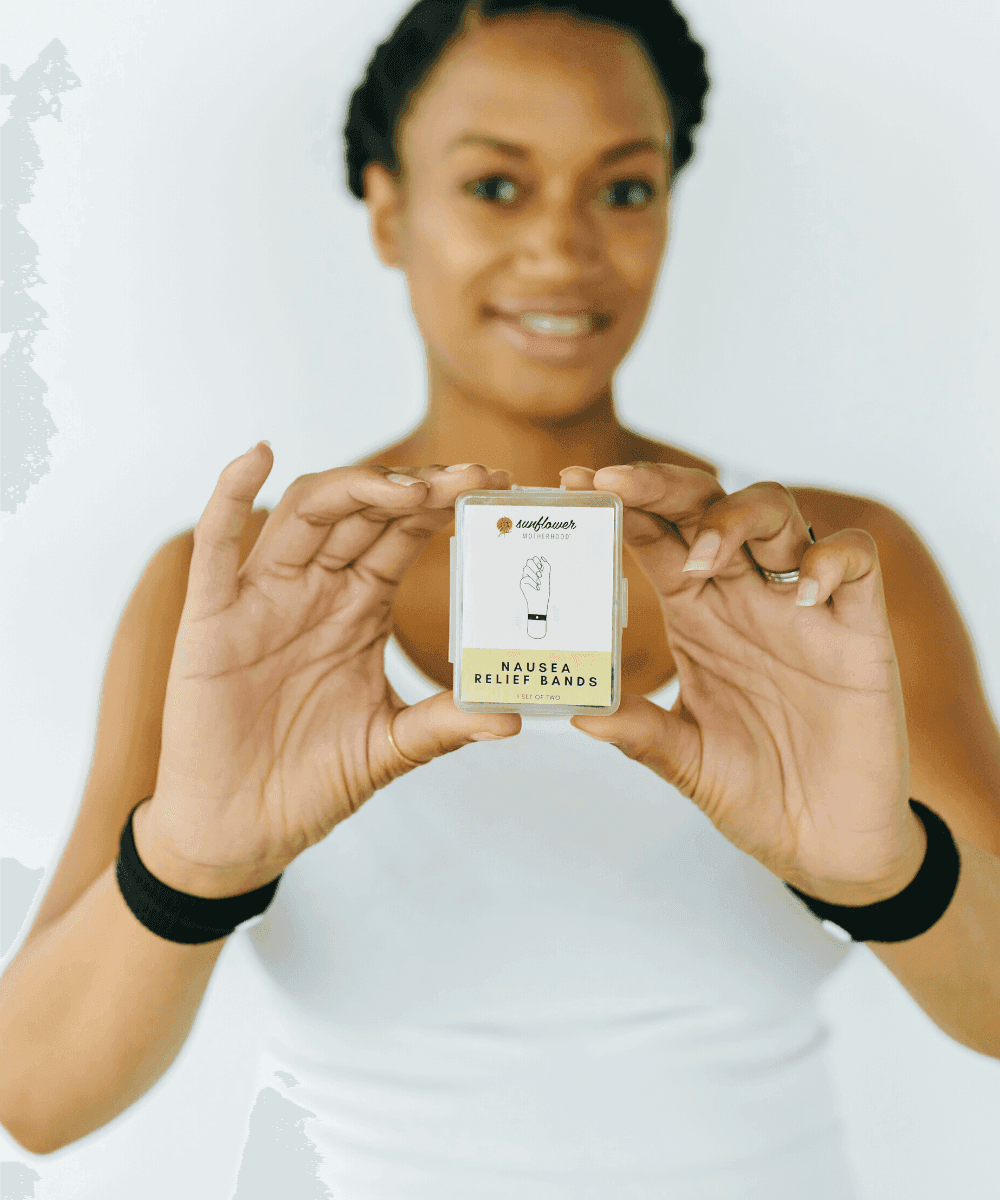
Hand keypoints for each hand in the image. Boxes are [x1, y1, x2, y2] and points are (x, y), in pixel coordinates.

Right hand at [141, 448, 518, 891]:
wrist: (240, 830)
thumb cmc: (310, 781)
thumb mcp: (391, 747)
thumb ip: (444, 724)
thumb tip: (513, 717)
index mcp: (358, 608)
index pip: (403, 533)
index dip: (445, 505)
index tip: (497, 488)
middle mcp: (314, 590)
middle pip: (365, 511)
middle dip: (419, 487)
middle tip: (474, 477)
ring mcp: (262, 598)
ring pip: (307, 514)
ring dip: (356, 486)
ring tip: (409, 486)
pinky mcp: (211, 619)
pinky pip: (215, 547)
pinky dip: (230, 497)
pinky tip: (258, 458)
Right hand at [520, 555, 550, 637]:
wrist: (540, 602)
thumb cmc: (544, 591)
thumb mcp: (547, 577)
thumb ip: (546, 566)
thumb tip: (542, 557)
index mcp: (536, 570)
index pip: (534, 559)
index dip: (537, 561)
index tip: (542, 568)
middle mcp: (530, 572)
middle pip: (528, 561)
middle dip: (535, 566)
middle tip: (540, 574)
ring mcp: (525, 577)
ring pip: (525, 568)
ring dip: (534, 575)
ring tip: (539, 582)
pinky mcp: (522, 583)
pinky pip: (525, 578)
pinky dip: (532, 582)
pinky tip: (536, 588)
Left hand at [559, 463, 921, 903]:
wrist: (827, 842)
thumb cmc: (753, 790)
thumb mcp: (685, 760)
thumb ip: (639, 731)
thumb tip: (578, 710)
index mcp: (697, 615)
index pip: (656, 537)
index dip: (621, 504)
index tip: (577, 484)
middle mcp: (745, 597)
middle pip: (708, 506)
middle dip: (664, 484)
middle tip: (619, 482)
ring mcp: (803, 607)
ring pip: (779, 513)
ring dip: (738, 515)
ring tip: (706, 555)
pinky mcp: (859, 629)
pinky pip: (856, 561)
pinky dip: (829, 561)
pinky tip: (799, 595)